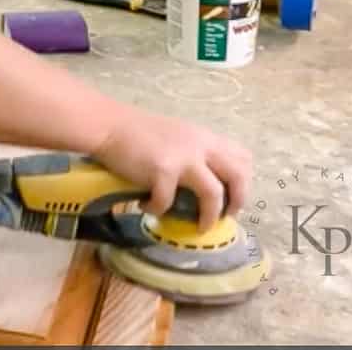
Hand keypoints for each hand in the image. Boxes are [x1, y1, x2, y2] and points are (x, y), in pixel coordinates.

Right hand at [90, 109, 251, 232]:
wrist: (108, 125)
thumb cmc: (137, 131)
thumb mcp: (176, 136)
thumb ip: (194, 153)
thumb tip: (204, 183)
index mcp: (204, 137)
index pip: (242, 157)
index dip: (243, 181)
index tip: (232, 196)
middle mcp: (199, 145)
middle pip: (237, 176)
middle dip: (237, 201)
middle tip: (226, 215)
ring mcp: (182, 158)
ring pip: (214, 194)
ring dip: (208, 216)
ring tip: (198, 226)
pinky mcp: (162, 171)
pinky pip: (168, 201)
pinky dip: (158, 209)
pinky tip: (147, 207)